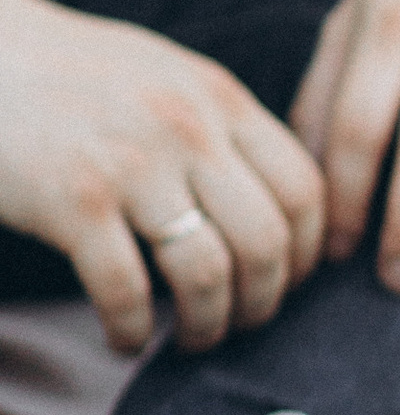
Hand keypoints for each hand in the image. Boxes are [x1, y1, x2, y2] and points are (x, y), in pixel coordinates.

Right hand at [0, 0, 324, 354]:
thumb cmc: (75, 74)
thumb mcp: (170, 76)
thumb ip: (222, 125)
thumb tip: (272, 196)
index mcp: (221, 99)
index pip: (304, 189)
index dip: (309, 251)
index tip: (291, 281)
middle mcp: (190, 130)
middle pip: (268, 241)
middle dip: (265, 301)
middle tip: (246, 323)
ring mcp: (134, 165)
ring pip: (209, 273)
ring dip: (207, 325)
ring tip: (191, 339)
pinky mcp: (76, 201)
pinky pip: (127, 292)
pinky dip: (132, 332)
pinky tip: (124, 340)